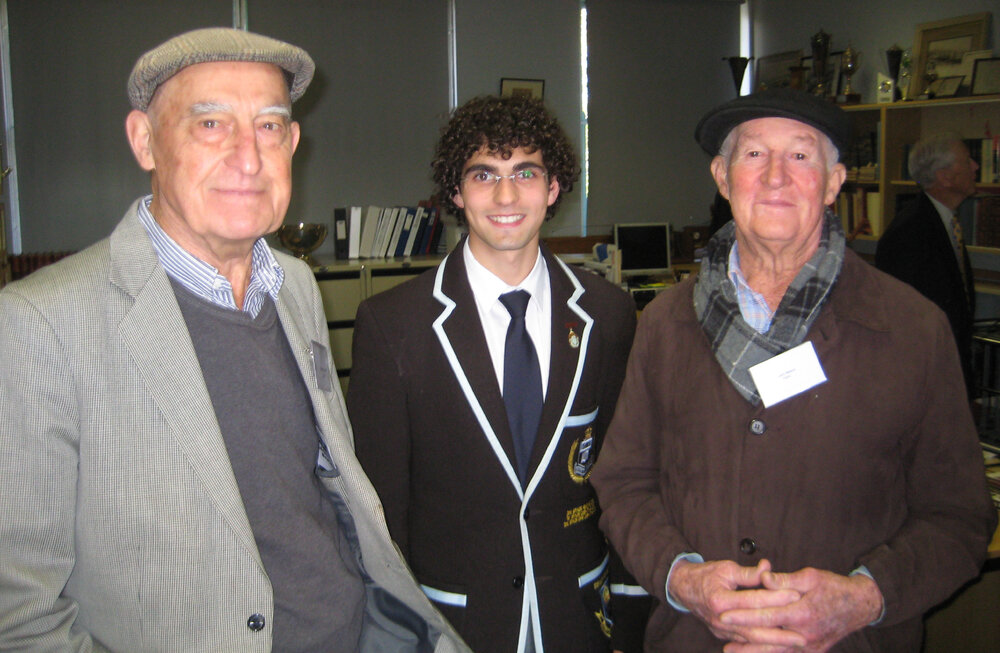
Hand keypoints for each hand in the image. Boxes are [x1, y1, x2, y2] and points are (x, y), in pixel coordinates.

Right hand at [670, 558, 804, 646]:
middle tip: (802, 637)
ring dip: (774, 644)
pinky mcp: (722, 635)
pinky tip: (777, 647)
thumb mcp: (726, 568)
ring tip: (794, 645)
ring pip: (751, 641)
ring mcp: (721, 630)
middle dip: (780, 635)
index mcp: (720, 599)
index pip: (754, 600)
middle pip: (755, 630)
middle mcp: (720, 618)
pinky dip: (761, 646)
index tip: (796, 595)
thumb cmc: (705, 575)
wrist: (683, 588)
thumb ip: (749, 573)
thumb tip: (768, 568)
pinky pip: (745, 644)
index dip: (776, 597)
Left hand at [720, 567, 883, 651]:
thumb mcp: (810, 577)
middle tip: (722, 640)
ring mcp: (810, 646)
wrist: (860, 606)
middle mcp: (805, 633)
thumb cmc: (834, 588)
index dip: (743, 615)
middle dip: (743, 640)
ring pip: (776, 651)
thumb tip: (763, 578)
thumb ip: (784, 580)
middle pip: (767, 638)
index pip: (766, 615)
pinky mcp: (814, 651)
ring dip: (753, 652)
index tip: (724, 614)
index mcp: (802, 612)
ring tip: (732, 651)